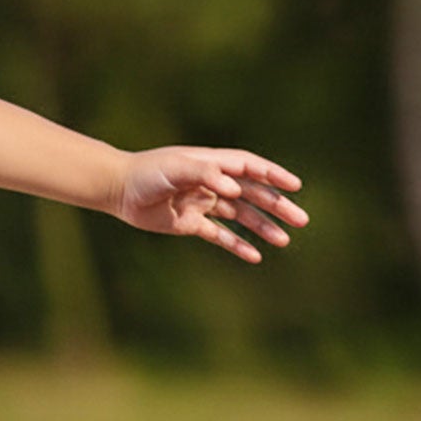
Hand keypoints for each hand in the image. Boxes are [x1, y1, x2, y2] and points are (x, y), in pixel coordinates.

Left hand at [115, 147, 308, 262]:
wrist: (119, 190)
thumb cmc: (148, 173)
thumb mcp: (176, 168)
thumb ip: (205, 173)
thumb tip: (236, 189)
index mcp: (213, 164)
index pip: (251, 168)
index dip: (274, 175)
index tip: (295, 186)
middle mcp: (212, 183)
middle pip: (253, 195)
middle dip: (277, 206)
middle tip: (301, 220)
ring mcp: (203, 204)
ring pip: (241, 217)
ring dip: (263, 228)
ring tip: (284, 241)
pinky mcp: (191, 224)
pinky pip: (220, 235)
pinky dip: (237, 245)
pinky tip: (255, 256)